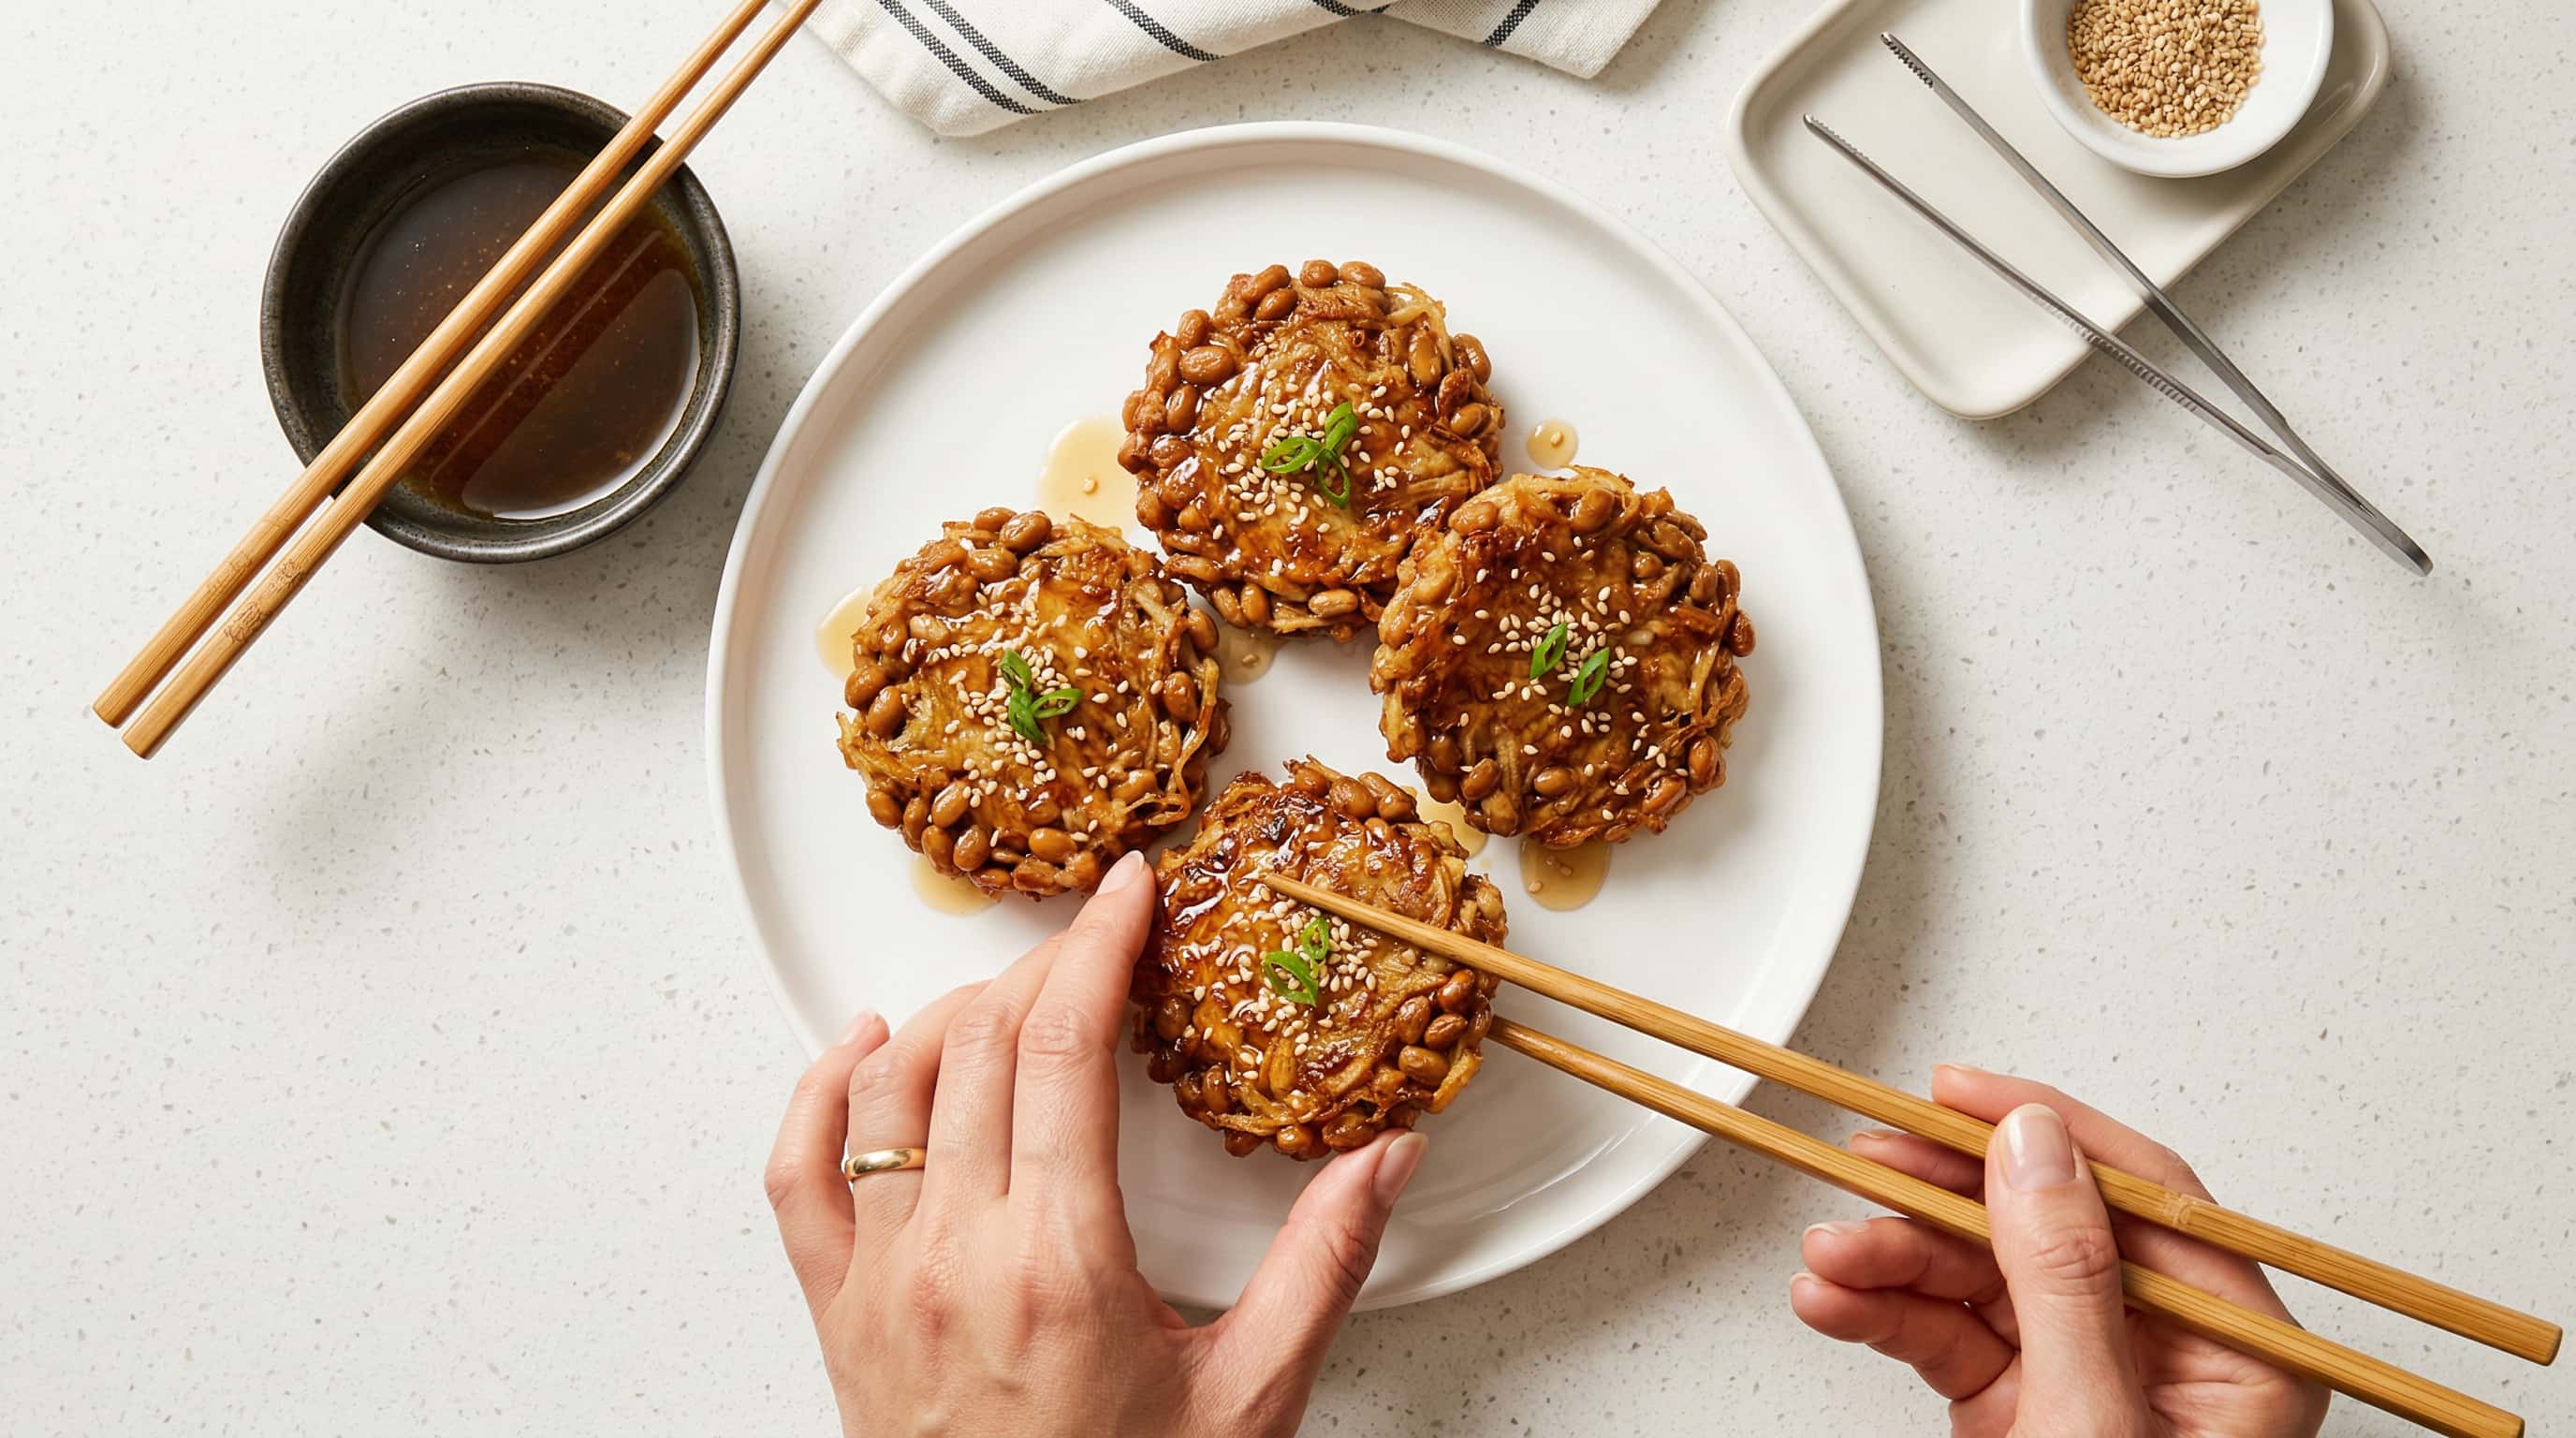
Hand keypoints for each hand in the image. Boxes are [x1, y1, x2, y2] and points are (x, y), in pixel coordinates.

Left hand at [764, 851, 1428, 1437]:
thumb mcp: (1250, 1397)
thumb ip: (1323, 1267)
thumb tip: (1386, 1159)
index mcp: (1061, 1265)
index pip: (1064, 1050)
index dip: (1096, 945)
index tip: (1127, 890)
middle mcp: (956, 1256)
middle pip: (982, 1043)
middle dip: (1044, 964)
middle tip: (1098, 938)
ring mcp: (881, 1279)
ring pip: (891, 1083)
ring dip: (953, 1013)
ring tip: (1016, 994)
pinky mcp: (835, 1310)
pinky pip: (800, 1170)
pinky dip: (825, 1090)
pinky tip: (868, 1049)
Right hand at [1789, 1067, 2329, 1437]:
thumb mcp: (2093, 1423)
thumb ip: (2064, 1278)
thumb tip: (2035, 1147)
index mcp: (2238, 1357)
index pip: (2143, 1198)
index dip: (2045, 1132)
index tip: (1956, 1095)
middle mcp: (2165, 1361)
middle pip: (2042, 1230)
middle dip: (1940, 1203)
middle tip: (1862, 1165)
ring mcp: (2086, 1385)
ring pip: (1978, 1280)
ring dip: (1891, 1260)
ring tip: (1828, 1258)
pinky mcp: (2019, 1414)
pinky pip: (1945, 1337)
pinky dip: (1882, 1313)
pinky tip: (1834, 1299)